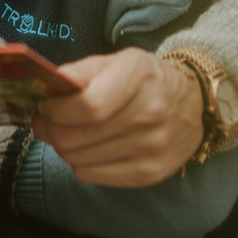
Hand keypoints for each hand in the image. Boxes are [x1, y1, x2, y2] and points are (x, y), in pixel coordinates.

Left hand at [33, 48, 203, 187]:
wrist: (194, 104)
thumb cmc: (146, 80)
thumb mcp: (118, 61)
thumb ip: (80, 72)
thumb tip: (44, 89)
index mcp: (139, 76)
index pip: (88, 106)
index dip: (56, 111)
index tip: (44, 106)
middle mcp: (150, 114)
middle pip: (77, 137)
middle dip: (49, 130)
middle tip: (43, 122)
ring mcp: (152, 148)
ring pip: (78, 159)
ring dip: (62, 148)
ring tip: (66, 133)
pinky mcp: (149, 173)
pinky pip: (92, 176)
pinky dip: (79, 164)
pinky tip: (86, 149)